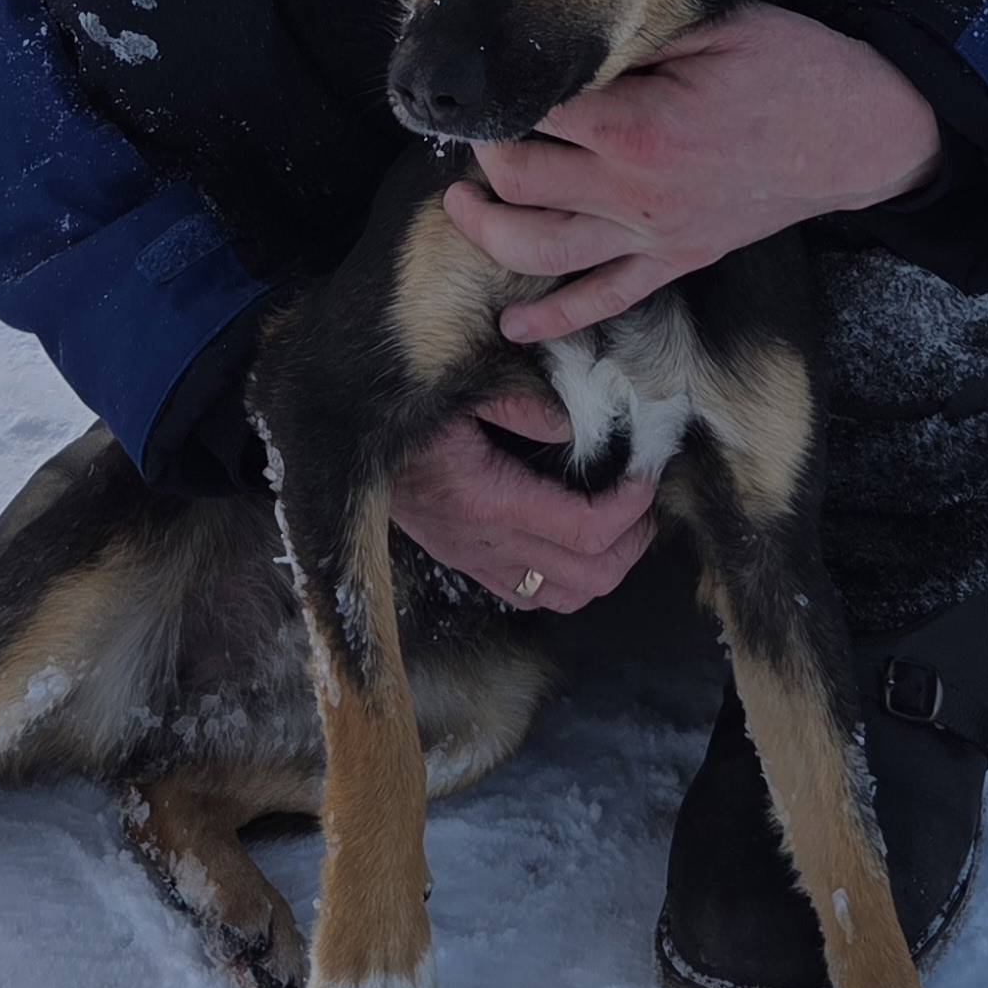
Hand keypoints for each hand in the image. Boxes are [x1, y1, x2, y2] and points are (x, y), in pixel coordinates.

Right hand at [390, 393, 655, 613]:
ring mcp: (474, 559)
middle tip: (644, 503)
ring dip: (605, 567)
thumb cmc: (404, 410)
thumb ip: (520, 402)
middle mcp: (483, 543)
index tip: (644, 475)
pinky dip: (568, 576)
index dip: (631, 510)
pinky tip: (574, 537)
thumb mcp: (460, 390)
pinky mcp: (467, 562)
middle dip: (632, 543)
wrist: (343, 442)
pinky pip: (531, 594)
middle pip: (589, 578)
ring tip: (619, 524)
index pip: (586, 531)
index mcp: (487, 501)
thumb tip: (575, 422)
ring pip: (565, 597)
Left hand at [442, 3, 941, 342]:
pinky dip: (553, 319)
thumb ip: (638, 35)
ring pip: (541, 250)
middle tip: (471, 129)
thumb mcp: (717, 25)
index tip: (492, 72)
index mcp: (637, 127)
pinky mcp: (673, 262)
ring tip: (459, 205)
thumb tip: (572, 36)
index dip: (504, 90)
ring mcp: (651, 236)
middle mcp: (633, 192)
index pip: (534, 112)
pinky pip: (603, 301)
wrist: (861, 135)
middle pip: (519, 181)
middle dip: (481, 153)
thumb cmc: (796, 70)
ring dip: (486, 232)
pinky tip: (513, 324)